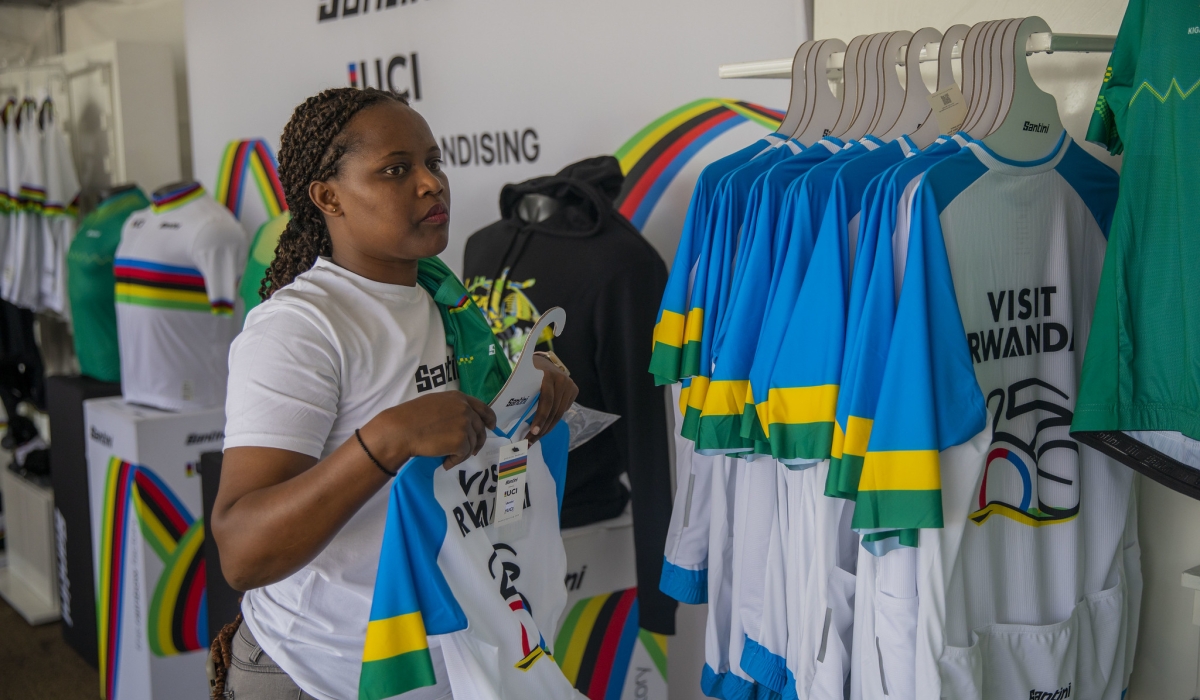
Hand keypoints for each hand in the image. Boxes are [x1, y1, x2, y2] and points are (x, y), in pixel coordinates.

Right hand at [364, 391, 496, 468]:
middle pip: (480, 429)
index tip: (491, 427)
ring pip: (472, 444)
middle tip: (471, 452)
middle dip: (477, 442)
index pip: (482, 408)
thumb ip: (452, 408)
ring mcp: (464, 425)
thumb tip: (463, 421)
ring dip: (463, 453)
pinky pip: (464, 455)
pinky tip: (445, 462)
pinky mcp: (460, 441)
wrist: (401, 430)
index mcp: (458, 398)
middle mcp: (465, 409)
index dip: (489, 418)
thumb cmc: (411, 417)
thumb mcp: (435, 403)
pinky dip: (455, 461)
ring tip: (449, 457)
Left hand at [528, 354, 578, 443]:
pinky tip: (544, 427)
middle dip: (542, 428)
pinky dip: (554, 420)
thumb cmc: (528, 371)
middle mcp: (562, 380)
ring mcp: (570, 385)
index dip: (540, 418)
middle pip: (554, 410)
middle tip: (531, 441)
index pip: (547, 401)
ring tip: (536, 438)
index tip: (533, 431)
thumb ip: (519, 391)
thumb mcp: (523, 376)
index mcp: (548, 375)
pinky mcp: (574, 390)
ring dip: (548, 428)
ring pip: (559, 413)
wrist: (544, 362)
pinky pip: (563, 410)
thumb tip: (506, 414)